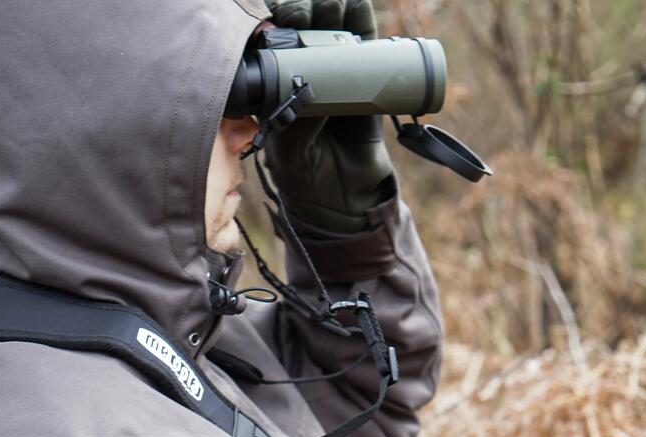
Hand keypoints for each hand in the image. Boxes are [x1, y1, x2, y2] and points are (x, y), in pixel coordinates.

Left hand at [264, 0, 395, 234]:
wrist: (347, 208)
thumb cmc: (308, 185)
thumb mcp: (290, 157)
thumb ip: (296, 127)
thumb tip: (312, 90)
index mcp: (279, 94)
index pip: (276, 48)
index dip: (276, 26)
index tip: (279, 20)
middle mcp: (308, 81)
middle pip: (306, 31)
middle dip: (304, 13)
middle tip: (303, 15)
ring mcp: (340, 81)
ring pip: (335, 32)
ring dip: (333, 11)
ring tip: (332, 7)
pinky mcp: (369, 86)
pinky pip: (368, 47)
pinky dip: (363, 22)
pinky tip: (357, 9)